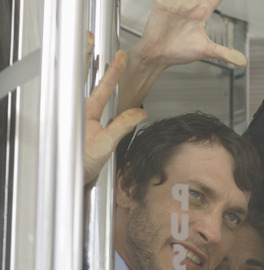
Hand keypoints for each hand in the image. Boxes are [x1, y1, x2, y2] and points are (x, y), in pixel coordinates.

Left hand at [84, 50, 146, 187]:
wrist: (72, 177)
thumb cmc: (81, 161)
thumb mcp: (105, 144)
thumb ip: (122, 125)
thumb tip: (139, 113)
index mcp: (85, 112)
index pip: (102, 86)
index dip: (112, 71)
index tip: (120, 57)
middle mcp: (82, 111)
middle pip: (91, 82)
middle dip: (96, 63)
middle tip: (99, 46)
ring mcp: (83, 117)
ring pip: (92, 91)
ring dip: (99, 76)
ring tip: (105, 62)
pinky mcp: (87, 125)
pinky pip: (96, 103)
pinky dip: (102, 93)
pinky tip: (106, 91)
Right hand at [119, 0, 245, 110]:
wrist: (157, 56)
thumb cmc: (180, 51)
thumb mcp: (206, 51)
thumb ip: (224, 53)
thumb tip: (243, 61)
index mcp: (202, 13)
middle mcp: (190, 6)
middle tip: (205, 1)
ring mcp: (177, 4)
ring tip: (192, 1)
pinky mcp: (163, 4)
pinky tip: (175, 1)